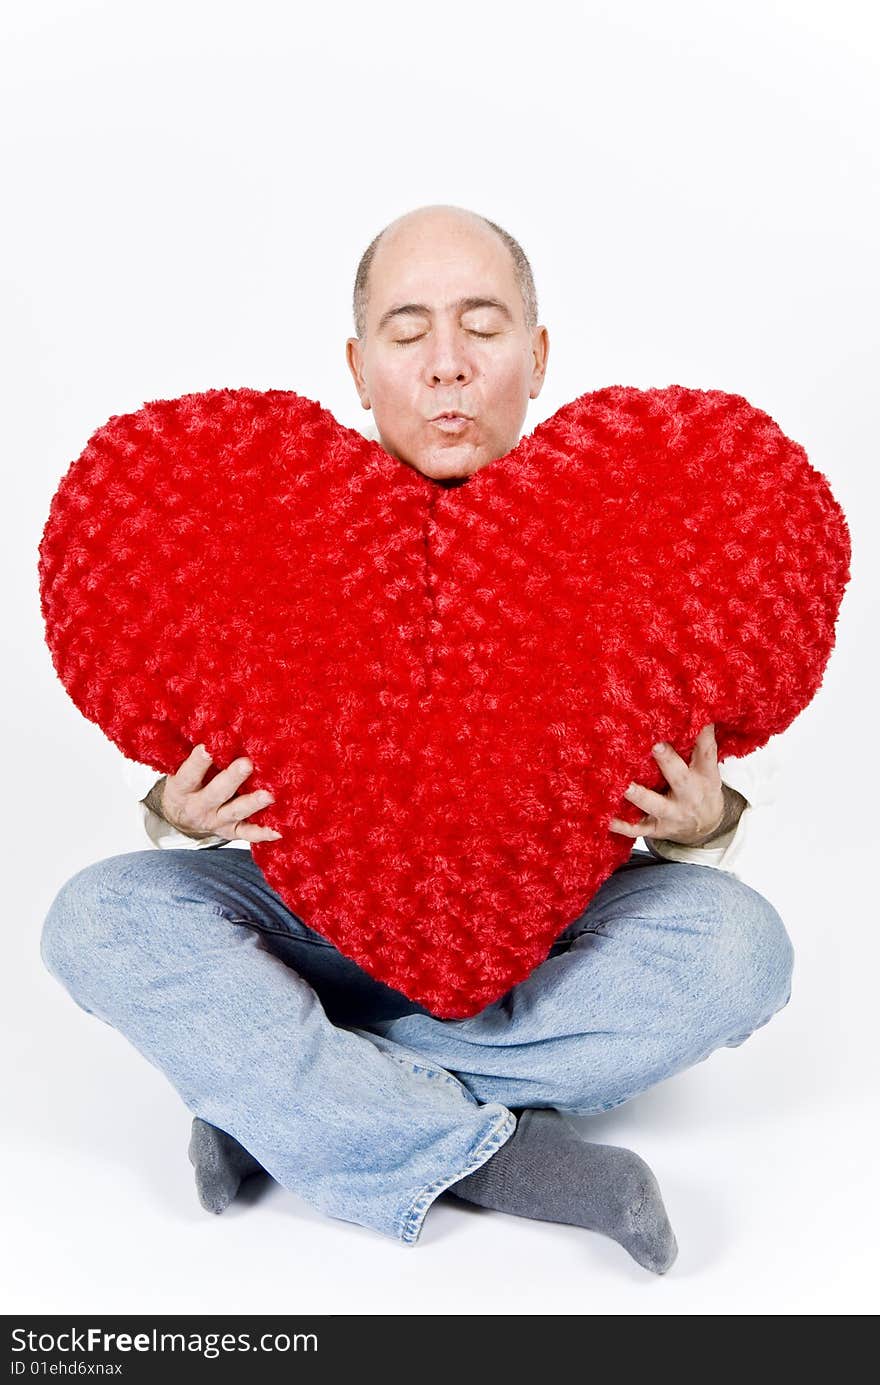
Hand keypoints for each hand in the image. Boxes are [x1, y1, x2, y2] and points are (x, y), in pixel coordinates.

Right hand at [156, 744, 282, 843]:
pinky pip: (247, 833)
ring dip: (252, 803)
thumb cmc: (187, 784)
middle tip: (247, 764)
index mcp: (182, 789)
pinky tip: (278, 830)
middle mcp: (198, 807)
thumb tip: (216, 726)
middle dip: (232, 778)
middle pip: (216, 793)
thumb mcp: (181, 770)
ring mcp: (216, 821)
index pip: (188, 776)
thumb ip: (197, 756)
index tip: (208, 747)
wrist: (180, 818)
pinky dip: (262, 833)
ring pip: (235, 812)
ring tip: (269, 795)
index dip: (198, 762)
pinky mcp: (230, 831)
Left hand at [609, 723, 725, 846]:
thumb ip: (700, 744)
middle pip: (679, 778)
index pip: (706, 753)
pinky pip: (637, 829)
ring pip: (654, 805)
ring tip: (624, 786)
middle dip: (668, 762)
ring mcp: (671, 813)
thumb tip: (698, 709)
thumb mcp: (707, 769)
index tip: (697, 719)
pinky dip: (621, 825)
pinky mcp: (656, 827)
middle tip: (656, 746)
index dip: (702, 736)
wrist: (705, 828)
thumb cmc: (701, 789)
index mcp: (704, 776)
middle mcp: (689, 795)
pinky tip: (606, 818)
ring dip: (639, 795)